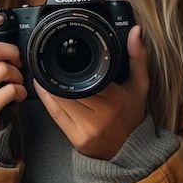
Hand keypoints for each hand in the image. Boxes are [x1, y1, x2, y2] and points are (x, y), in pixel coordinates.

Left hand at [34, 25, 148, 159]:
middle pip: (70, 88)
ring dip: (48, 84)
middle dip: (58, 73)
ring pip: (59, 101)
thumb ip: (138, 57)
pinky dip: (46, 99)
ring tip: (42, 70)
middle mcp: (100, 115)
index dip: (75, 65)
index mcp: (115, 99)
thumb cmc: (133, 115)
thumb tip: (136, 31)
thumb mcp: (140, 85)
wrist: (130, 152)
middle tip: (49, 57)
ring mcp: (86, 129)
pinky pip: (55, 114)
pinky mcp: (75, 138)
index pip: (91, 77)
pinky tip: (42, 87)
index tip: (67, 51)